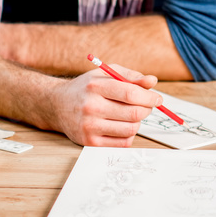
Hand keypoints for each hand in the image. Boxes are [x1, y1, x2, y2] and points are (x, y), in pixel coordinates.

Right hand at [46, 64, 161, 146]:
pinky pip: (123, 143)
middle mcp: (91, 107)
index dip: (149, 97)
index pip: (130, 94)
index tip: (158, 98)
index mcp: (96, 87)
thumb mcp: (106, 74)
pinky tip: (122, 125)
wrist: (57, 105)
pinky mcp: (90, 143)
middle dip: (147, 110)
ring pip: (131, 129)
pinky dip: (129, 134)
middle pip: (133, 113)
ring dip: (137, 122)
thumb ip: (131, 76)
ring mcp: (89, 127)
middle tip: (146, 106)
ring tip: (131, 114)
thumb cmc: (86, 88)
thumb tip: (153, 81)